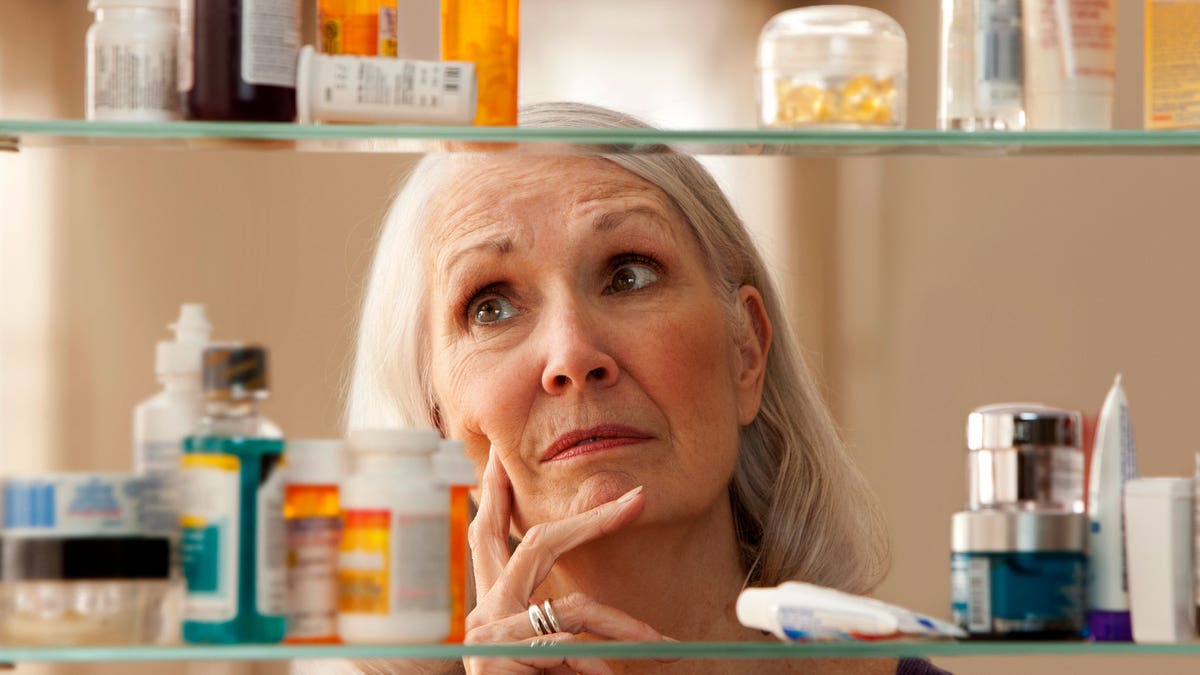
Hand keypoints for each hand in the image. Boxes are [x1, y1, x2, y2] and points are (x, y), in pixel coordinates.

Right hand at [463, 446, 671, 674]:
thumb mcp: (549, 662)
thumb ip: (564, 636)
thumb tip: (609, 632)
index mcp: (490, 605)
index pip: (489, 536)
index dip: (500, 497)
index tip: (504, 463)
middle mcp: (482, 612)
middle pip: (533, 544)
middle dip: (586, 520)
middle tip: (633, 501)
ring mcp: (487, 633)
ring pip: (572, 608)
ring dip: (624, 628)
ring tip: (660, 647)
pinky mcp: (499, 656)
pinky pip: (568, 647)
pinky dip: (600, 663)